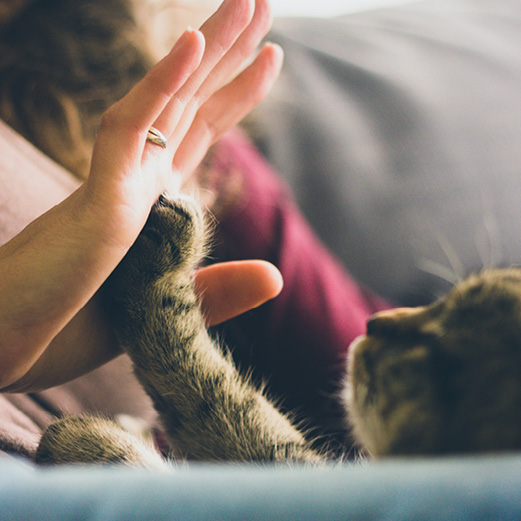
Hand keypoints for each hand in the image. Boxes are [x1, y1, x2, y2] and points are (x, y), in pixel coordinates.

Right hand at [0, 0, 282, 390]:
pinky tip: (194, 43)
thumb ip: (218, 290)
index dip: (234, 92)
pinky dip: (161, 84)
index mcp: (152, 202)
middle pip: (192, 103)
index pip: (200, 132)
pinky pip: (131, 130)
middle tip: (260, 3)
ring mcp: (118, 183)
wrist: (5, 348)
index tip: (268, 58)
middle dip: (229, 52)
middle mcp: (137, 180)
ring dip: (210, 48)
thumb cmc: (71, 329)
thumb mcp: (165, 311)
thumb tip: (276, 277)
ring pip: (171, 101)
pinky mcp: (97, 198)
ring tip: (249, 1)